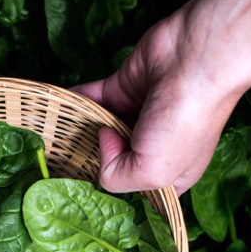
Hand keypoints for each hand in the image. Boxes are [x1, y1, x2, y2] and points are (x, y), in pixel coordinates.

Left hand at [72, 16, 243, 194]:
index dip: (118, 190)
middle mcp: (154, 146)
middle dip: (93, 162)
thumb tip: (100, 141)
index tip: (95, 191)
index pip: (137, 191)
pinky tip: (56, 108)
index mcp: (170, 173)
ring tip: (54, 139)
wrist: (196, 60)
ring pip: (99, 128)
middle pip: (114, 160)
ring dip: (80, 131)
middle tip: (64, 167)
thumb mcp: (152, 172)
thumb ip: (116, 177)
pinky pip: (92, 99)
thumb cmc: (185, 121)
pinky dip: (74, 102)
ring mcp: (137, 115)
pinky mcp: (123, 87)